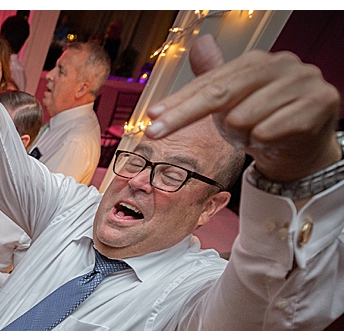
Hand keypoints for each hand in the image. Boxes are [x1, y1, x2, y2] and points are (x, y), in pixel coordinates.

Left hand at [146, 34, 341, 182]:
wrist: (303, 145)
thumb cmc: (264, 120)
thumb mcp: (233, 100)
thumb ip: (214, 75)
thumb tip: (200, 44)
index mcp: (257, 62)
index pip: (209, 83)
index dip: (178, 103)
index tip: (151, 117)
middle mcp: (282, 65)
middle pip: (220, 96)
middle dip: (184, 117)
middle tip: (155, 134)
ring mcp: (303, 82)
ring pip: (244, 120)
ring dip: (241, 137)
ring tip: (254, 135)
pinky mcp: (319, 104)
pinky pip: (268, 132)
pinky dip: (262, 143)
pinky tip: (273, 139)